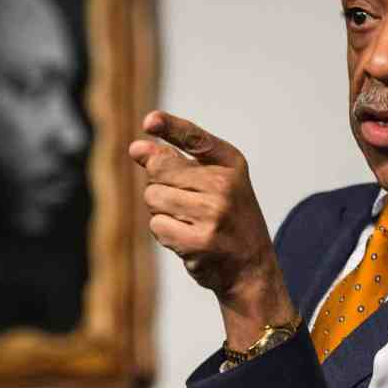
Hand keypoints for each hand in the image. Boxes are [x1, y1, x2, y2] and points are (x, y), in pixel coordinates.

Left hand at [129, 110, 295, 348]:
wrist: (251, 265)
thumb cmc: (226, 216)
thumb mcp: (211, 180)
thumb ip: (174, 160)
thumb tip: (136, 149)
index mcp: (229, 162)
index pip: (194, 137)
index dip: (170, 126)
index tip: (150, 121)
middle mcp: (224, 184)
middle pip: (158, 169)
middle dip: (159, 183)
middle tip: (183, 199)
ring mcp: (213, 213)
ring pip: (153, 198)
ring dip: (160, 210)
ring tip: (188, 220)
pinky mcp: (199, 241)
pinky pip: (157, 225)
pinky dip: (164, 232)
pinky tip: (186, 237)